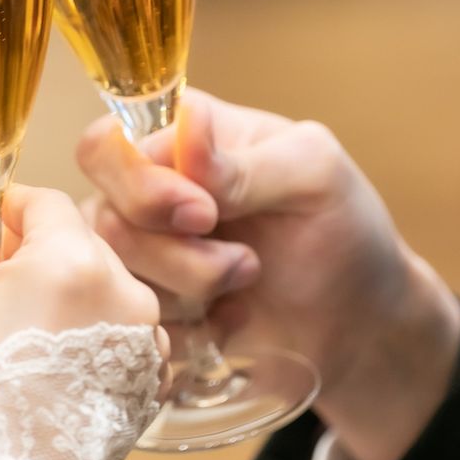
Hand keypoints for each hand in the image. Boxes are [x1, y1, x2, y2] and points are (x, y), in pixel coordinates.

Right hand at [0, 185, 169, 392]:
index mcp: (74, 263)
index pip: (47, 203)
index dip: (10, 207)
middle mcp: (126, 295)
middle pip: (81, 243)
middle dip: (38, 253)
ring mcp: (146, 343)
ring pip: (104, 291)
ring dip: (69, 296)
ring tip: (20, 333)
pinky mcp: (150, 383)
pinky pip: (122, 336)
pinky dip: (92, 337)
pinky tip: (51, 367)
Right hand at [77, 89, 459, 459]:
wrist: (358, 323)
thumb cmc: (341, 230)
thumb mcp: (312, 176)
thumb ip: (242, 161)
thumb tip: (186, 126)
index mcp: (177, 139)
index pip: (105, 148)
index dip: (141, 185)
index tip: (204, 214)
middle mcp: (145, 194)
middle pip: (102, 220)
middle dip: (176, 253)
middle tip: (246, 263)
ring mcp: (142, 258)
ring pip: (111, 279)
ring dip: (188, 292)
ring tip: (247, 286)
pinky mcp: (148, 314)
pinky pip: (128, 328)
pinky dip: (183, 332)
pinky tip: (229, 321)